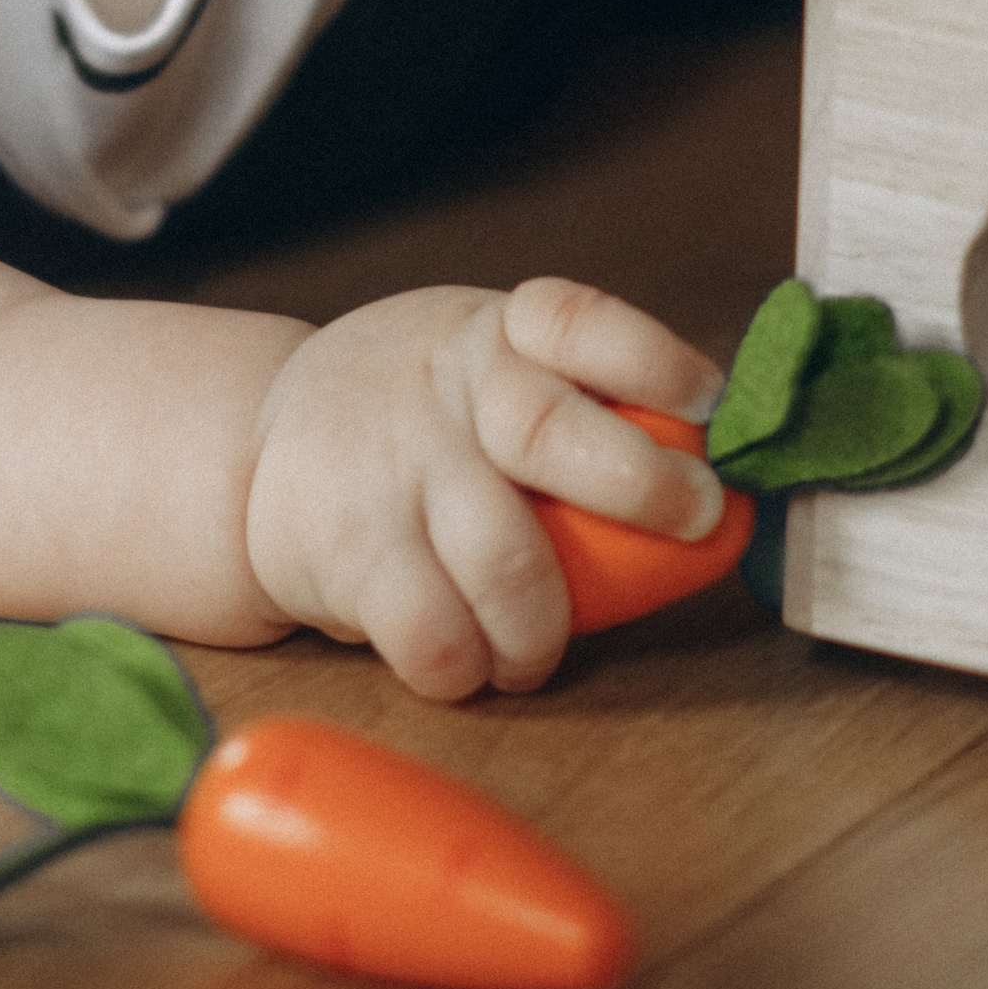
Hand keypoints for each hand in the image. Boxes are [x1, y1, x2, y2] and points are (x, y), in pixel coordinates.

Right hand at [242, 276, 727, 700]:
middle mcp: (449, 389)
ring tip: (537, 650)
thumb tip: (725, 489)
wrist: (261, 444)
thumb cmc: (425, 422)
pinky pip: (434, 635)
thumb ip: (583, 406)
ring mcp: (396, 465)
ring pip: (507, 563)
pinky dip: (469, 668)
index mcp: (498, 335)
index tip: (709, 405)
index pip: (577, 320)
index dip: (654, 359)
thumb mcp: (490, 370)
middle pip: (550, 431)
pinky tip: (469, 661)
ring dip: (545, 631)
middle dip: (643, 486)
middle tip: (693, 520)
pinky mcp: (347, 547)